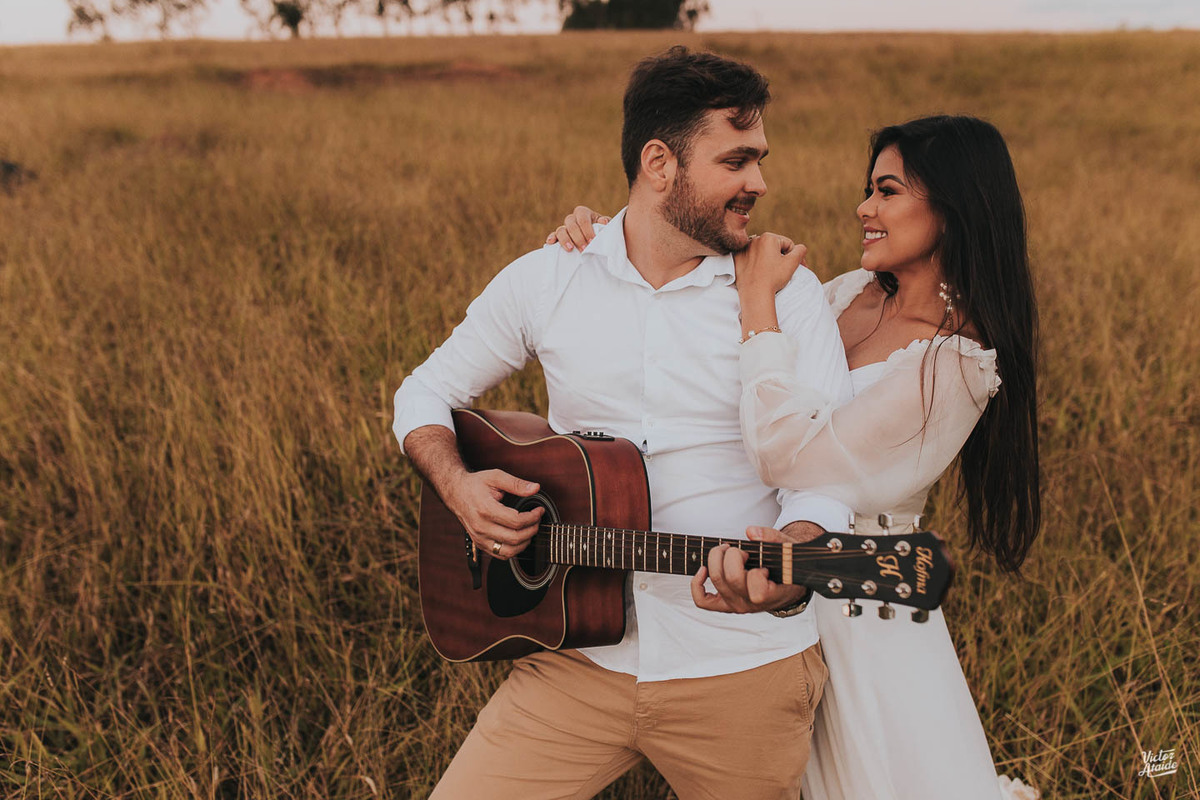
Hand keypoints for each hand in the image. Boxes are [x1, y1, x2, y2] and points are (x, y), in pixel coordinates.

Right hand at [445, 469, 544, 559]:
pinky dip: (513, 550)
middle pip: (515, 538)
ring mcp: (479, 538)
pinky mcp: (479, 544)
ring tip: (529, 530)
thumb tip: (535, 488)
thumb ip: (516, 484)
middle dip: (532, 530)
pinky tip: (518, 538)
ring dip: (524, 543)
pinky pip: (500, 555)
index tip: (539, 510)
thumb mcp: (496, 477)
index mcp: (486, 510)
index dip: (533, 517)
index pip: (516, 521)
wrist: (455, 492)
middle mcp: (481, 527)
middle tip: (537, 520)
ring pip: (508, 551)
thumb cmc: (475, 485)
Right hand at [545, 205, 609, 251]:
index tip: (592, 241)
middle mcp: (572, 218)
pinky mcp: (558, 236)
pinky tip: (550, 243)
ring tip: (570, 249)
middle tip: (584, 249)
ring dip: (565, 240)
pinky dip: (551, 238)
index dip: (587, 231)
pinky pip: (553, 235)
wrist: (595, 238)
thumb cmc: (600, 231)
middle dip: (578, 238)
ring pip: (561, 230)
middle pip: (571, 225)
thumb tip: (604, 222)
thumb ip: (605, 223)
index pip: (583, 220)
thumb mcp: (605, 226)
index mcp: (583, 213)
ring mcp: (564, 227)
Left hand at [690, 525, 814, 613]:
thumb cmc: (786, 567)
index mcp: (770, 596)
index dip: (757, 573)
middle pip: (731, 578)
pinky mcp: (723, 604)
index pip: (757, 590)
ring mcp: (735, 605)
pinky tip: (703, 570)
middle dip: (733, 555)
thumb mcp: (787, 549)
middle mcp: (750, 604)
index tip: (763, 567)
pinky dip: (697, 584)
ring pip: (716, 581)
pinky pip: (702, 600)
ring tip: (727, 551)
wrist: (785, 586)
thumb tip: (751, 532)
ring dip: (717, 558)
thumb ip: (773, 538)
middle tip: (742, 551)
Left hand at [734, 233, 806, 295]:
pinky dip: (755, 263)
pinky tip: (759, 272)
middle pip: (774, 247)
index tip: (797, 267)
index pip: (787, 244)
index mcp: (768, 237)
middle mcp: (754, 240)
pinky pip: (750, 258)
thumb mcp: (792, 263)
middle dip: (780, 257)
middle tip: (783, 270)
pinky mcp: (737, 259)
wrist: (754, 294)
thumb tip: (800, 248)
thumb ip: (800, 251)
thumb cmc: (774, 278)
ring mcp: (744, 249)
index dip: (794, 256)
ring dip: (768, 259)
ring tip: (771, 272)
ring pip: (762, 252)